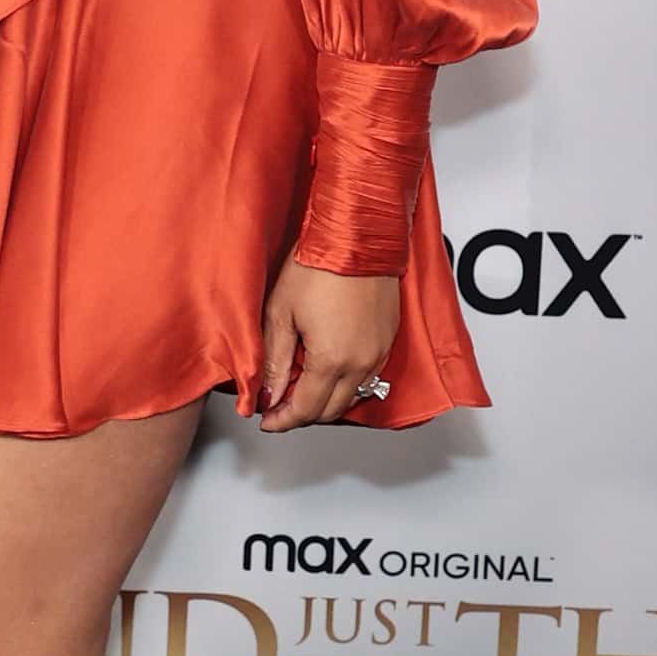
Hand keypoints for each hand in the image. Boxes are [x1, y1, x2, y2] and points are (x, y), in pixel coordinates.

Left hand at [258, 255, 399, 430]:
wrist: (357, 235)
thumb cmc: (318, 265)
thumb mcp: (280, 313)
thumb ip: (274, 361)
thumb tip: (267, 395)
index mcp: (332, 359)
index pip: (307, 410)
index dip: (283, 420)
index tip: (268, 420)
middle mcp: (362, 362)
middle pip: (331, 410)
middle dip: (303, 414)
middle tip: (279, 406)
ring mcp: (379, 352)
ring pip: (353, 396)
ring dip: (326, 400)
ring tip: (301, 388)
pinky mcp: (388, 339)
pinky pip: (368, 377)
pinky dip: (346, 383)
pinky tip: (328, 370)